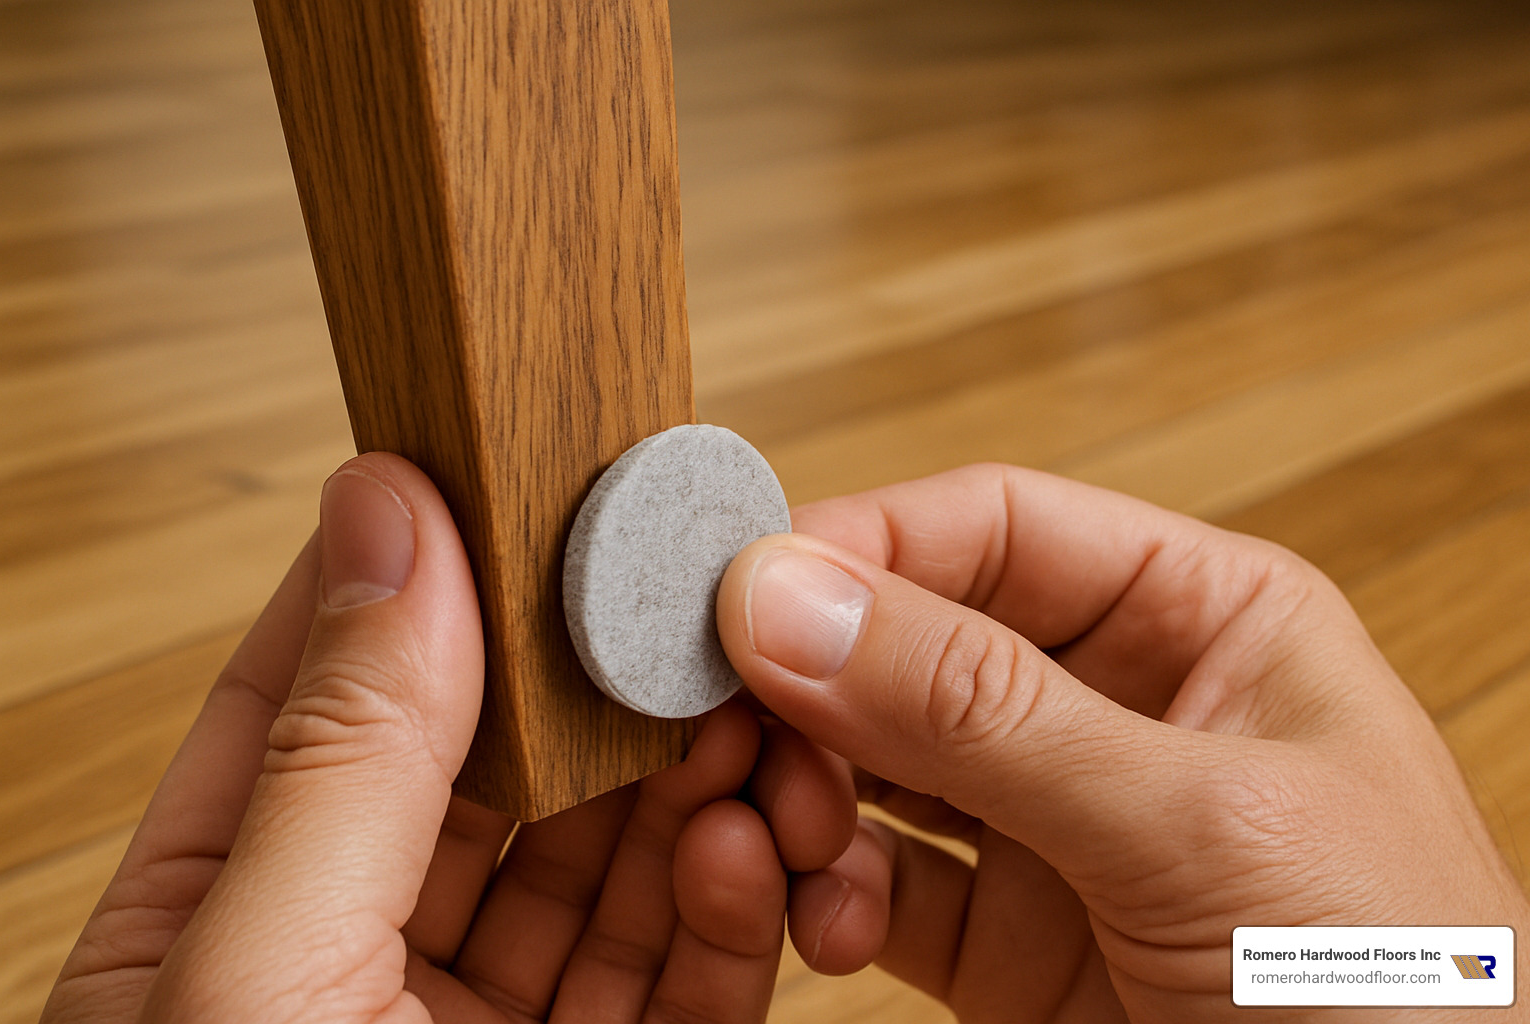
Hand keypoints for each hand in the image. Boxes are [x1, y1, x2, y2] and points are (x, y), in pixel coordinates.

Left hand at [41, 452, 848, 1023]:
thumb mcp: (266, 984)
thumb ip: (340, 754)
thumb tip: (382, 519)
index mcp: (222, 917)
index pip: (321, 689)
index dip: (418, 580)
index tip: (519, 484)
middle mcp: (354, 966)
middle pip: (493, 772)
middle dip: (598, 692)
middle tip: (688, 618)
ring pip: (603, 864)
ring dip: (683, 787)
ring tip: (748, 726)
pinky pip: (677, 977)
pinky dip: (725, 906)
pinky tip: (751, 844)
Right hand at [716, 463, 1529, 1023]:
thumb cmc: (1405, 993)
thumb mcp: (1197, 826)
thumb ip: (984, 713)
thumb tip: (788, 598)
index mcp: (1203, 621)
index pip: (995, 528)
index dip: (863, 544)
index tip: (743, 589)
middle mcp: (1116, 708)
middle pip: (913, 642)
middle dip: (813, 684)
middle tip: (724, 723)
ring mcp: (1054, 825)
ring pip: (876, 764)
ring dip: (801, 790)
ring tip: (769, 831)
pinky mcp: (1010, 943)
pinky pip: (878, 886)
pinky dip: (821, 893)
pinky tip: (814, 914)